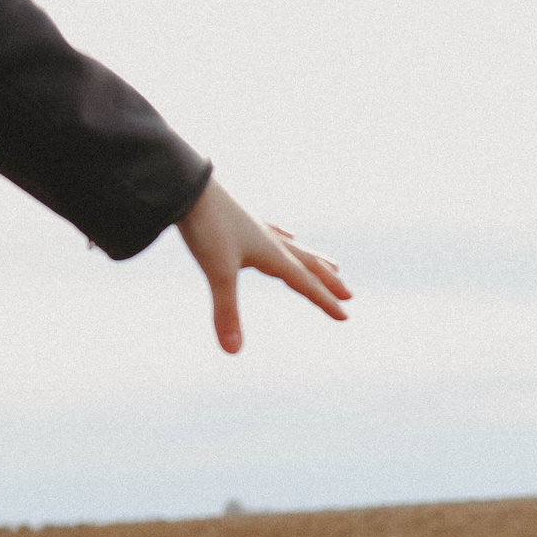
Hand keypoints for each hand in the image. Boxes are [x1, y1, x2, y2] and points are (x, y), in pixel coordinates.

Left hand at [177, 177, 352, 353]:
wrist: (187, 185)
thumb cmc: (206, 226)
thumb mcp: (217, 272)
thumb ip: (226, 312)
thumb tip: (233, 352)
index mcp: (272, 254)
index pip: (305, 283)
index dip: (325, 301)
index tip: (345, 316)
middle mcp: (270, 241)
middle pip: (308, 264)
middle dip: (328, 282)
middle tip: (349, 294)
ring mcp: (256, 227)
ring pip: (295, 247)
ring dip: (314, 260)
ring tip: (332, 265)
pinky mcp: (241, 218)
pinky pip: (271, 230)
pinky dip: (284, 235)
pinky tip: (286, 232)